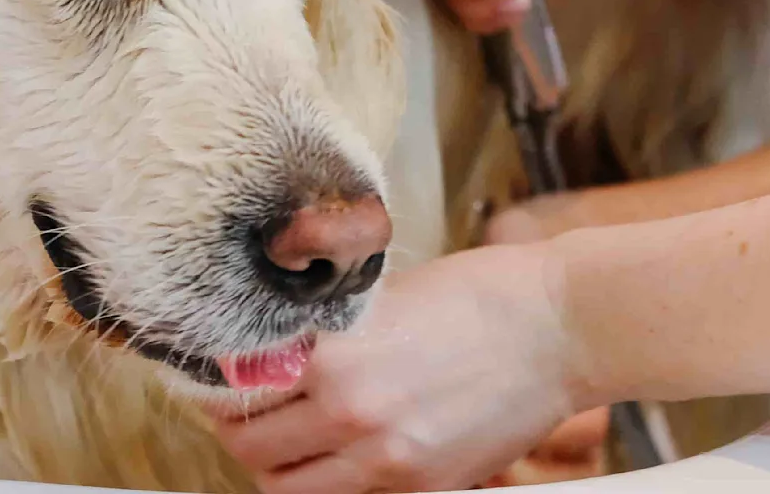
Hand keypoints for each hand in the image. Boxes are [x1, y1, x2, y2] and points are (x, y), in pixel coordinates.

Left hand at [211, 245, 580, 493]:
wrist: (559, 328)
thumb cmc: (476, 296)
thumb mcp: (377, 299)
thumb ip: (320, 336)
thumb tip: (266, 355)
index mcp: (336, 359)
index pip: (234, 391)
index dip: (213, 386)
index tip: (210, 378)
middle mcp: (353, 418)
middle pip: (247, 450)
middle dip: (236, 428)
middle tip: (242, 409)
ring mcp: (389, 464)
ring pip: (286, 490)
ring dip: (276, 465)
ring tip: (288, 437)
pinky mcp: (425, 491)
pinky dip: (329, 485)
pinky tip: (338, 455)